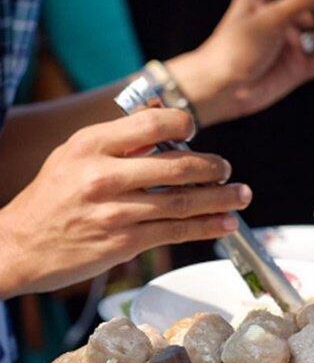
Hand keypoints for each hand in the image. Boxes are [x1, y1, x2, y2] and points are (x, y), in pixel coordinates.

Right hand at [0, 109, 251, 298]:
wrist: (17, 246)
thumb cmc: (52, 197)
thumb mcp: (74, 154)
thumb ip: (119, 138)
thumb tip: (161, 116)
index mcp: (91, 144)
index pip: (151, 123)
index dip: (181, 124)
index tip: (194, 131)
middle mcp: (103, 175)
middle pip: (178, 166)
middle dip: (214, 168)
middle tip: (228, 170)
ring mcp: (114, 211)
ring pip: (183, 202)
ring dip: (220, 199)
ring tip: (241, 196)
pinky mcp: (123, 242)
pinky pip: (175, 232)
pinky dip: (206, 227)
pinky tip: (224, 223)